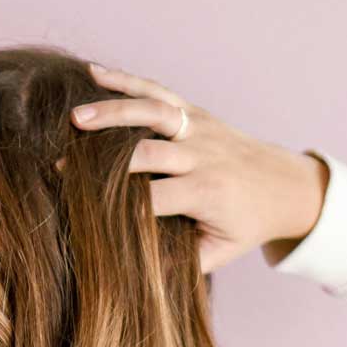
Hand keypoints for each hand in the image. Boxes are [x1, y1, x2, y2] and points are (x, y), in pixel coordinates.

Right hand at [69, 63, 326, 274]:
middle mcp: (203, 155)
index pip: (152, 198)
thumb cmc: (246, 224)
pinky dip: (126, 80)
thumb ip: (181, 262)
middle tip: (60, 166)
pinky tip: (93, 72)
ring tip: (75, 116)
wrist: (286, 185)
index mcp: (207, 192)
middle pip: (147, 152)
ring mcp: (199, 128)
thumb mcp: (220, 252)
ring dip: (113, 111)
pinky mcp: (195, 112)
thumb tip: (132, 274)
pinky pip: (159, 91)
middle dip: (103, 159)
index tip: (76, 208)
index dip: (113, 203)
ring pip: (153, 111)